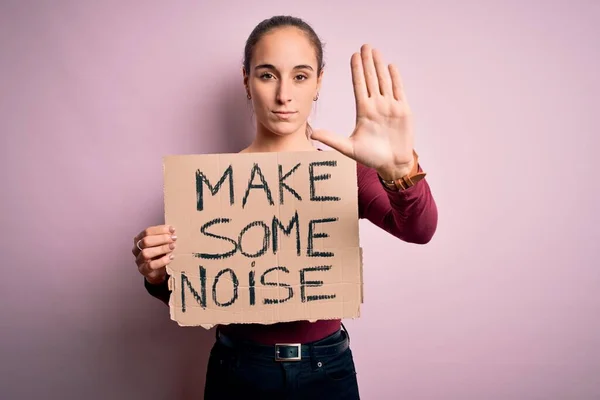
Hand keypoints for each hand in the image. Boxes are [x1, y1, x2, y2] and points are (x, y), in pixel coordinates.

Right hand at [132, 224, 176, 284]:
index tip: (172, 229)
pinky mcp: (143, 270)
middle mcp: (136, 249)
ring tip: (172, 247)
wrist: (157, 271)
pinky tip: (171, 257)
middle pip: (145, 241)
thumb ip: (164, 236)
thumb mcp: (160, 243)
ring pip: (146, 253)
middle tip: (173, 238)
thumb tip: (172, 230)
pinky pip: (151, 265)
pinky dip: (162, 261)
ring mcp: (139, 260)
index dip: (160, 229)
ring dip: (161, 249)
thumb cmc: (158, 254)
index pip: (147, 231)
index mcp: (139, 239)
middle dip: (161, 238)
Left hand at [311, 44, 414, 179]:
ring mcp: (390, 107)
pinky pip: (399, 91)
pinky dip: (395, 78)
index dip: (357, 70)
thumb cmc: (371, 157)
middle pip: (371, 79)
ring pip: (384, 81)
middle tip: (364, 46)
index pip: (359, 86)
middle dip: (367, 62)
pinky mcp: (403, 111)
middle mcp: (376, 105)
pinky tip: (390, 66)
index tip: (353, 56)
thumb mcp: (349, 148)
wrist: (392, 165)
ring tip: (375, 51)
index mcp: (364, 111)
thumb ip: (331, 139)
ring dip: (380, 66)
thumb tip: (312, 133)